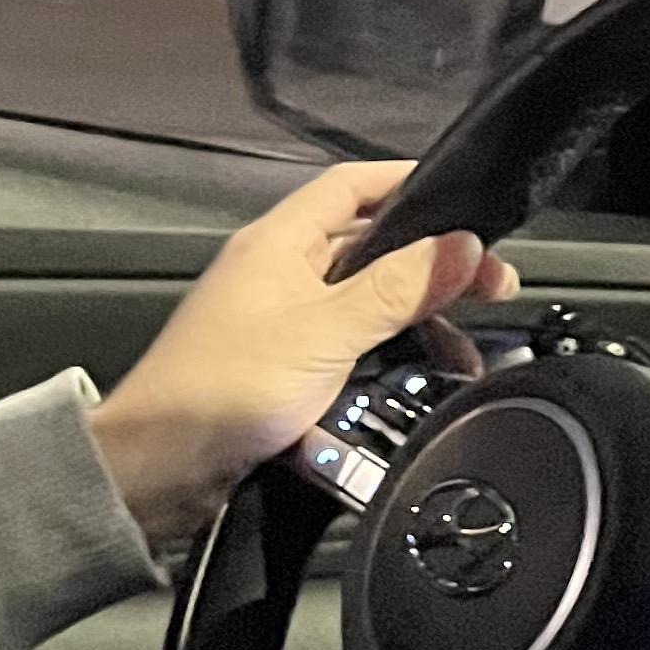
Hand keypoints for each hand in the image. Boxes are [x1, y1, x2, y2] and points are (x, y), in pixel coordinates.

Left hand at [86, 160, 517, 544]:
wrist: (158, 468)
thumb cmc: (226, 388)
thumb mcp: (325, 332)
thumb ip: (396, 289)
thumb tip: (463, 244)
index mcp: (279, 242)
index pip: (352, 185)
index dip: (408, 181)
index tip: (466, 195)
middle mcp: (279, 271)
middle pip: (367, 246)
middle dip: (430, 262)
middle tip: (490, 284)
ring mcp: (280, 321)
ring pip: (362, 302)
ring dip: (414, 317)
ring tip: (466, 344)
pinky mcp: (282, 369)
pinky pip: (347, 347)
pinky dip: (387, 356)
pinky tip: (419, 378)